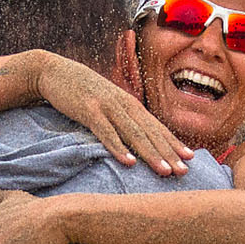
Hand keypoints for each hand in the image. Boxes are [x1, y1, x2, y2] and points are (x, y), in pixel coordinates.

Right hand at [35, 53, 191, 175]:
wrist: (54, 71)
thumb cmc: (82, 92)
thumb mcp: (107, 104)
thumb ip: (121, 119)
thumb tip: (136, 140)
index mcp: (130, 104)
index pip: (156, 126)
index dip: (173, 142)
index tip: (190, 158)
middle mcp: (124, 104)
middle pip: (150, 132)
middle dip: (168, 153)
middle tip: (184, 171)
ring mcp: (107, 106)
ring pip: (133, 134)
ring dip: (150, 154)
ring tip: (165, 171)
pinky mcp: (88, 110)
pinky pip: (106, 132)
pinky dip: (118, 147)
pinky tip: (128, 162)